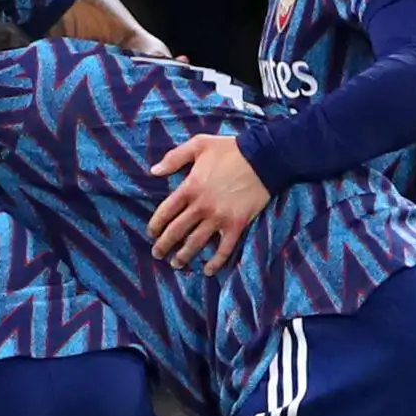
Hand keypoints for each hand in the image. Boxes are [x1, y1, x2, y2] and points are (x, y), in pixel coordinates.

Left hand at [148, 134, 268, 271]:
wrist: (264, 158)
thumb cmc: (231, 150)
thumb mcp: (199, 145)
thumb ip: (174, 157)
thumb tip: (153, 172)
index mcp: (189, 187)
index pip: (165, 212)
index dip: (155, 225)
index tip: (151, 234)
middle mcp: (201, 206)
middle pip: (177, 231)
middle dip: (164, 245)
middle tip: (158, 254)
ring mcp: (219, 218)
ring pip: (196, 242)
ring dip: (184, 256)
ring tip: (176, 264)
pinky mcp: (236, 225)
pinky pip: (224, 249)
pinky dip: (216, 262)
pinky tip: (208, 271)